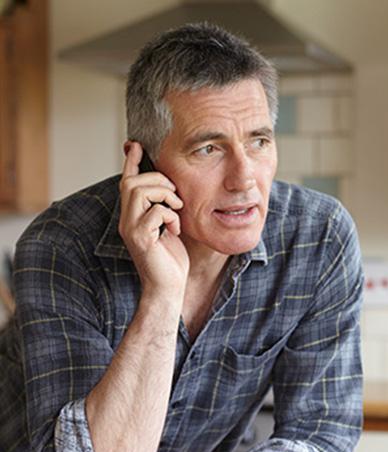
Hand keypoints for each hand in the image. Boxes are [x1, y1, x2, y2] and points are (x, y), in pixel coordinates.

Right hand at [119, 141, 188, 298]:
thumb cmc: (171, 258)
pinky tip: (175, 229)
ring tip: (176, 210)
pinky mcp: (141, 239)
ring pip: (139, 191)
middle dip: (158, 180)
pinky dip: (171, 216)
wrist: (169, 287)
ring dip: (164, 195)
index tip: (134, 145)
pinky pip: (155, 212)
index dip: (131, 162)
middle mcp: (126, 220)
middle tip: (175, 197)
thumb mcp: (168, 227)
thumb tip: (169, 188)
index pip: (127, 183)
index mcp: (132, 216)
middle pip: (131, 182)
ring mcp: (131, 230)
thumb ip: (164, 208)